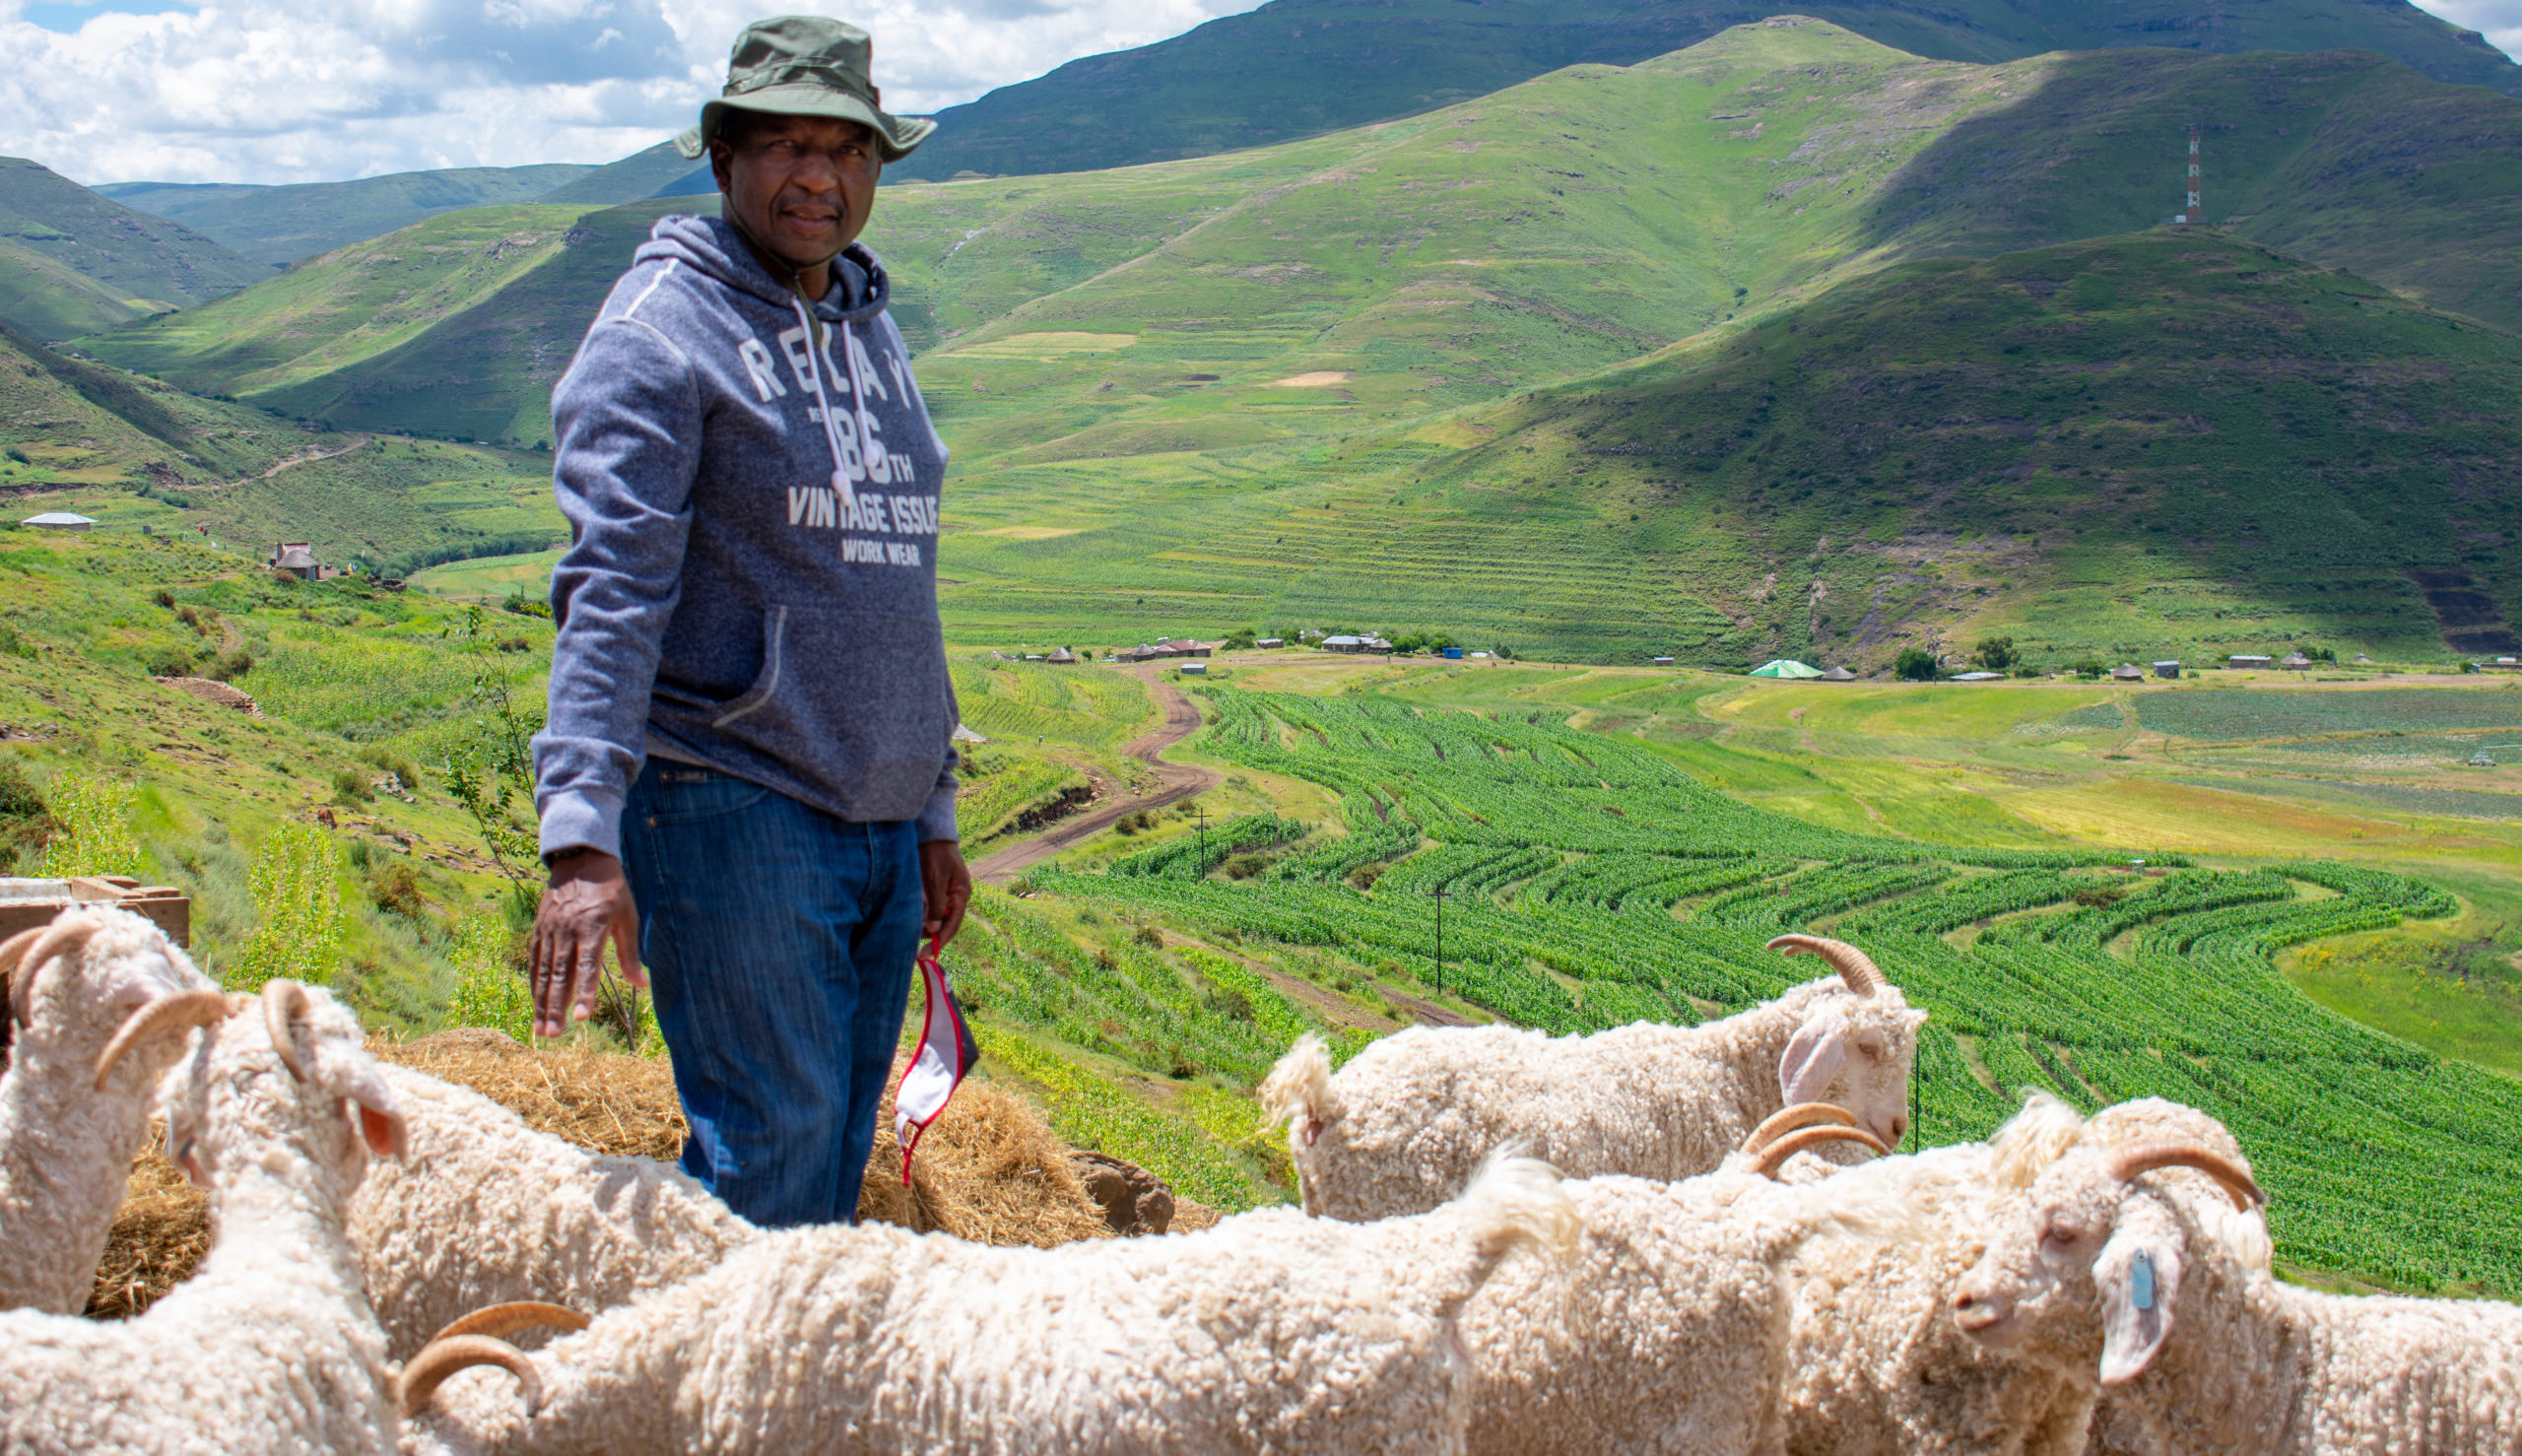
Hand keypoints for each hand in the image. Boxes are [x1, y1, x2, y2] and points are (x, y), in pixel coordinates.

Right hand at [529, 850, 642, 1037]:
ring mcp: (550, 930)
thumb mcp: (627, 917)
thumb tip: (642, 984)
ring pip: (544, 972)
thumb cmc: (611, 890)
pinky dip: (534, 984)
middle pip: (560, 974)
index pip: (588, 966)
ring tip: (541, 1030)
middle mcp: (568, 930)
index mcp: (593, 927)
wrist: (581, 860)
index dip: (584, 992)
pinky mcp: (539, 929)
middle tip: (554, 1034)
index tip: (581, 1017)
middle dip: (556, 1007)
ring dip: (541, 1002)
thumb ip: (630, 953)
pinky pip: (535, 961)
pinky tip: (535, 1003)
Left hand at [919, 839, 971, 949]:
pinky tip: (911, 918)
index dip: (940, 940)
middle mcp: (956, 896)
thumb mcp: (934, 880)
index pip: (953, 924)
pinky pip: (929, 908)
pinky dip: (921, 915)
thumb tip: (933, 929)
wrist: (930, 832)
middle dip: (931, 934)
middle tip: (914, 946)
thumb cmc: (934, 854)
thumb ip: (935, 905)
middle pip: (945, 923)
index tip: (927, 953)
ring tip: (910, 931)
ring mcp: (946, 893)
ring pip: (936, 917)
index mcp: (961, 894)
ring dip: (924, 925)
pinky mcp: (935, 889)